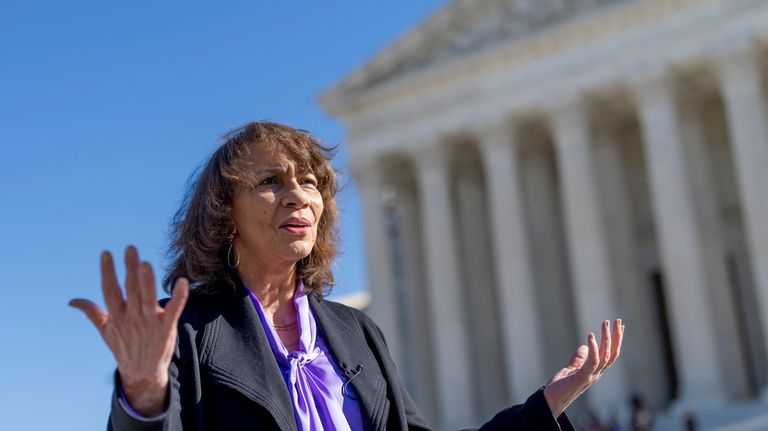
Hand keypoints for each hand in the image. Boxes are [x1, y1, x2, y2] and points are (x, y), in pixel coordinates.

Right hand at [69, 246, 188, 416]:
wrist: (142, 372)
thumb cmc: (123, 347)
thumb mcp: (105, 331)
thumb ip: (92, 312)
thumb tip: (72, 301)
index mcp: (116, 316)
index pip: (110, 290)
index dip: (108, 272)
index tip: (106, 253)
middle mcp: (132, 317)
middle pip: (131, 290)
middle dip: (130, 269)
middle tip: (131, 249)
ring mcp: (150, 323)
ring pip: (148, 298)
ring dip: (147, 281)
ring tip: (146, 263)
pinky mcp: (167, 328)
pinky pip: (174, 310)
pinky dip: (179, 297)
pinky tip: (182, 282)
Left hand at [543, 319, 623, 417]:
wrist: (550, 402)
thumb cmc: (560, 387)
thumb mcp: (570, 369)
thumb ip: (578, 359)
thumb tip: (583, 347)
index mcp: (595, 371)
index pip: (610, 354)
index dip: (616, 340)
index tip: (620, 326)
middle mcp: (597, 374)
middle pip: (612, 353)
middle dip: (616, 336)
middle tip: (617, 321)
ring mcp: (591, 376)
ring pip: (605, 355)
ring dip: (607, 338)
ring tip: (605, 323)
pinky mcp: (582, 378)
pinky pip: (592, 362)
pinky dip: (593, 348)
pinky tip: (590, 336)